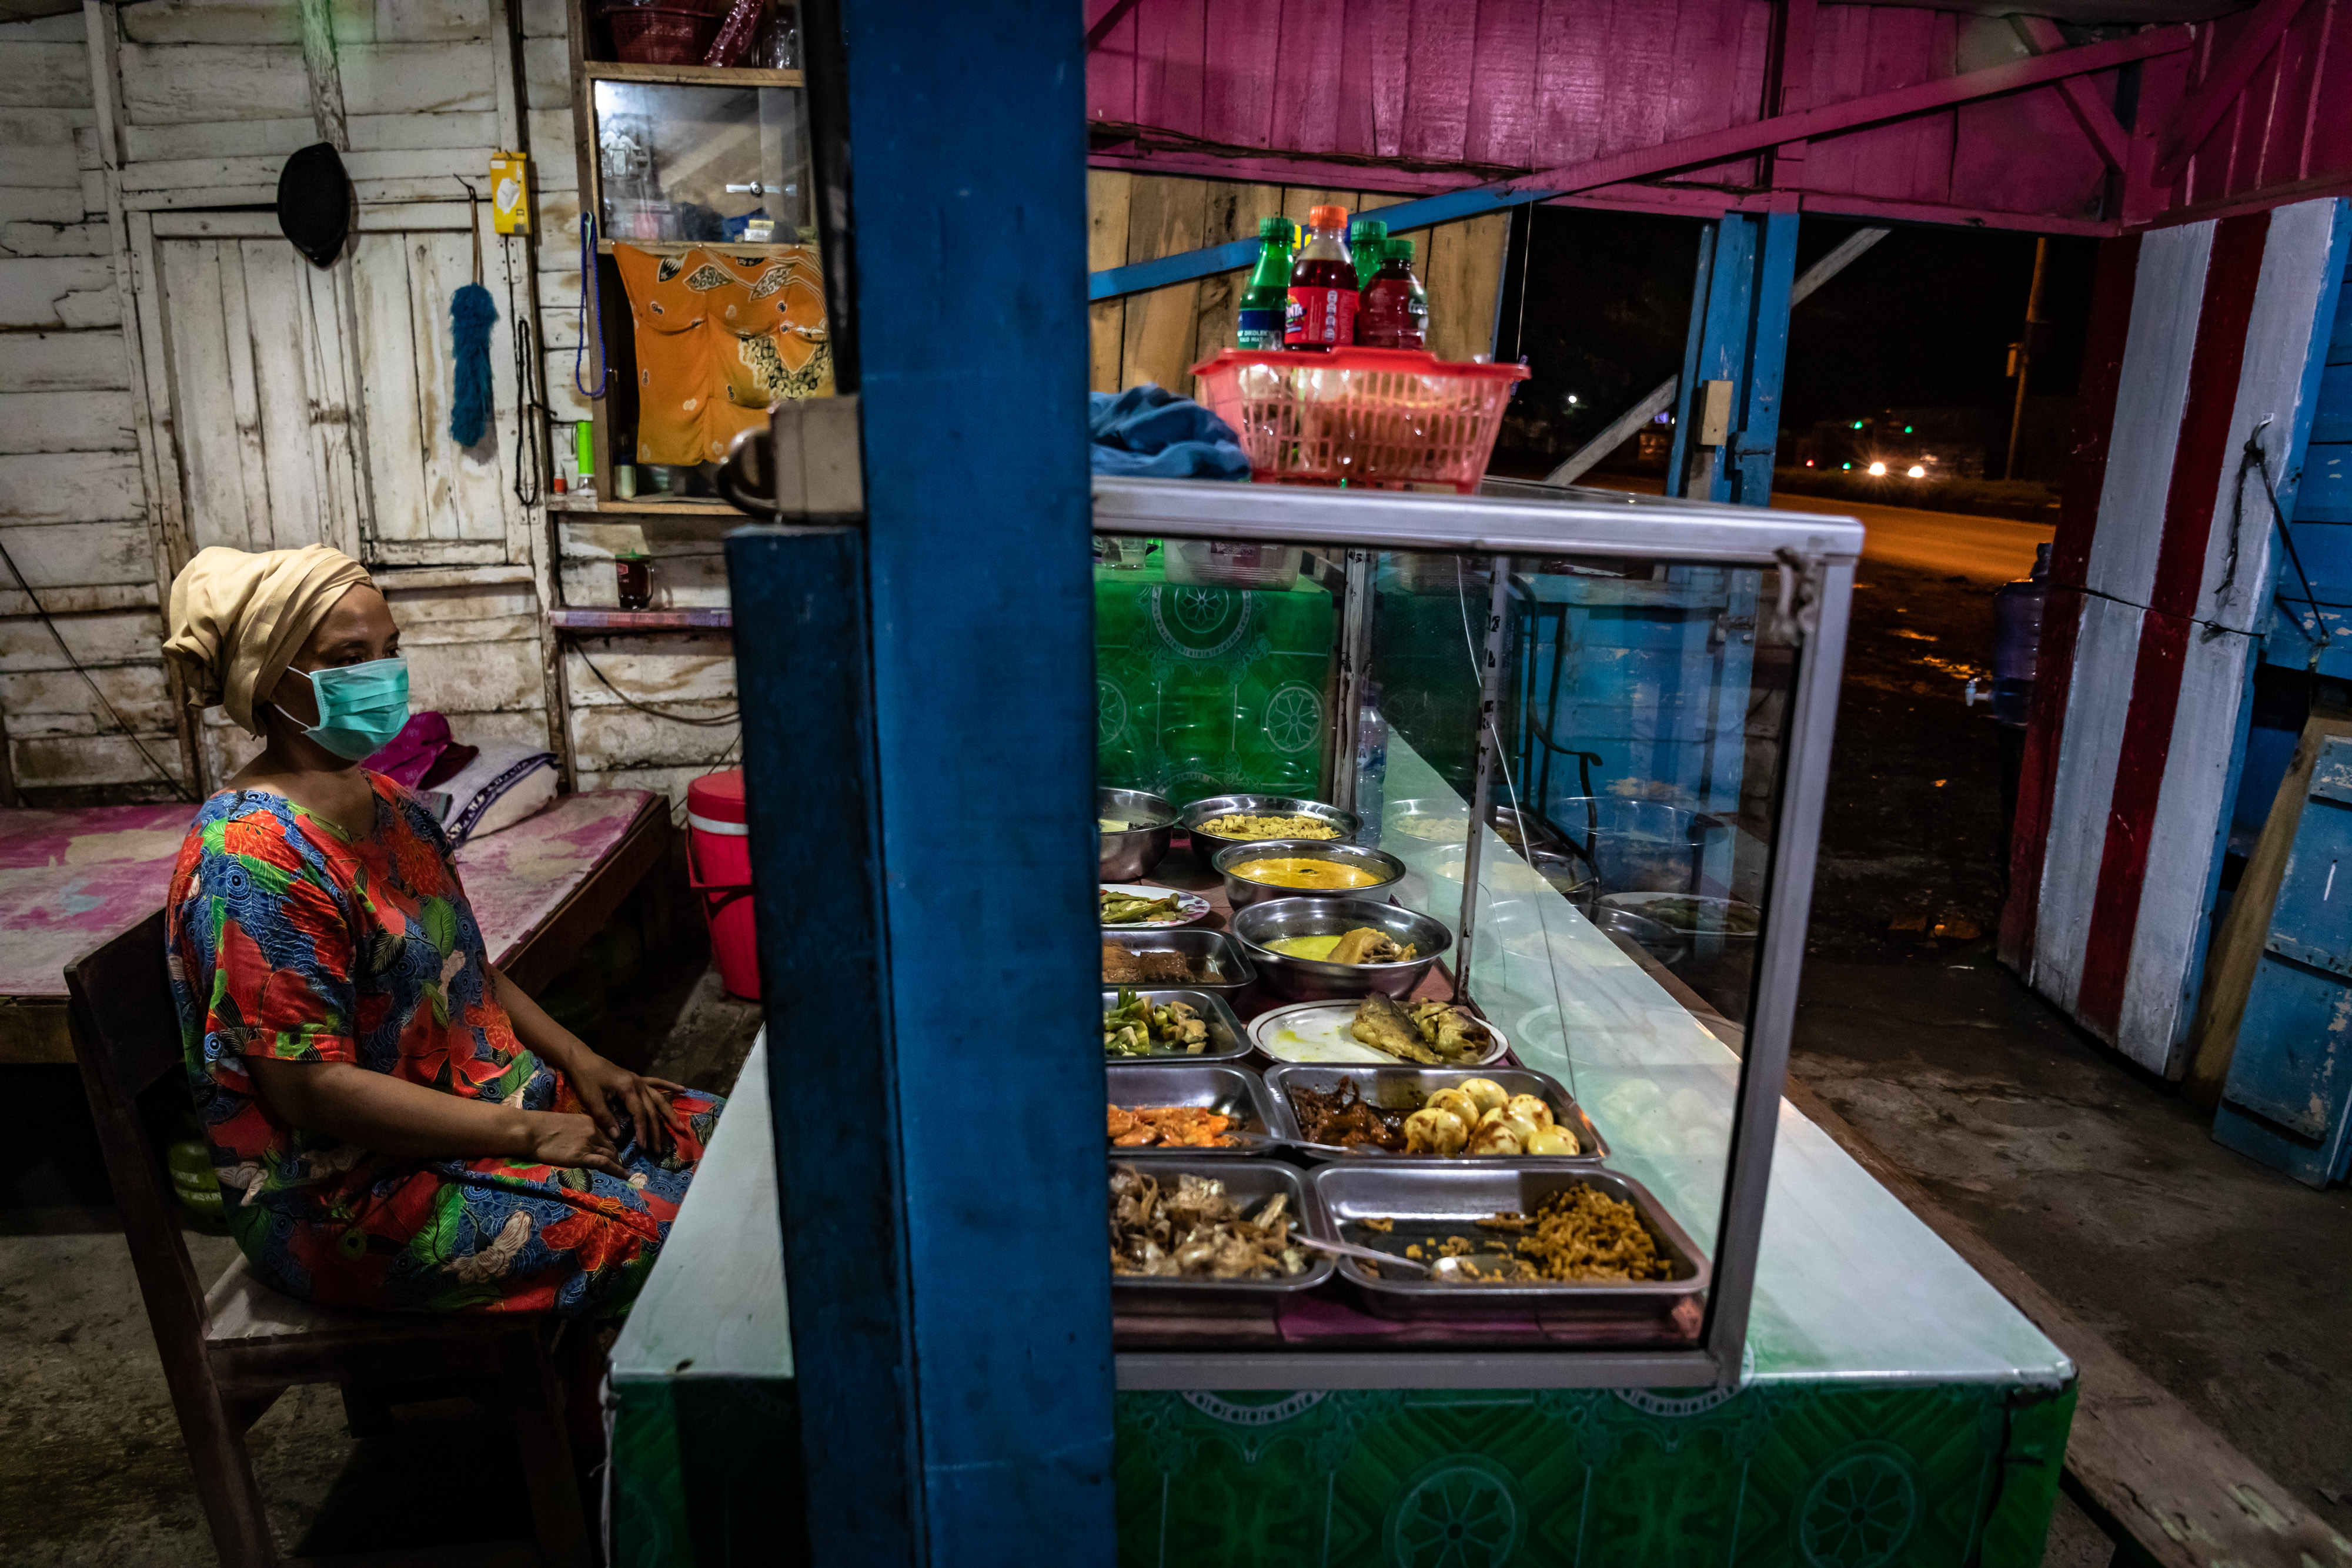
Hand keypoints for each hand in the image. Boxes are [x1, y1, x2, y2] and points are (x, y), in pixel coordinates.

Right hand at [520, 1111, 627, 1177]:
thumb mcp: (563, 1125)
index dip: (609, 1147)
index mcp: (588, 1122)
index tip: (613, 1155)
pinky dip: (618, 1170)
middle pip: (610, 1146)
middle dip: (616, 1157)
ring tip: (624, 1173)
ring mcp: (589, 1143)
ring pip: (610, 1155)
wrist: (531, 1131)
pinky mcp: (583, 1156)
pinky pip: (606, 1163)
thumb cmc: (540, 1128)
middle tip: (619, 1167)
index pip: (605, 1136)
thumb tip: (574, 1142)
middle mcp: (592, 1131)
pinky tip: (625, 1175)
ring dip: (618, 1165)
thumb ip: (574, 1132)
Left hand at [569, 1054, 687, 1155]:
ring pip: (658, 1099)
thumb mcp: (592, 1100)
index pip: (640, 1114)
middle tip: (659, 1148)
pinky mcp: (636, 1079)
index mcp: (628, 1089)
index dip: (642, 1131)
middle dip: (656, 1130)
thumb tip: (617, 1137)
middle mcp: (638, 1084)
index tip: (643, 1146)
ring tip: (679, 1127)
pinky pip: (656, 1083)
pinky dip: (669, 1086)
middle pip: (652, 1110)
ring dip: (669, 1114)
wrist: (583, 1059)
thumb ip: (605, 1118)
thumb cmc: (586, 1079)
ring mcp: (639, 1080)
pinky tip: (682, 1090)